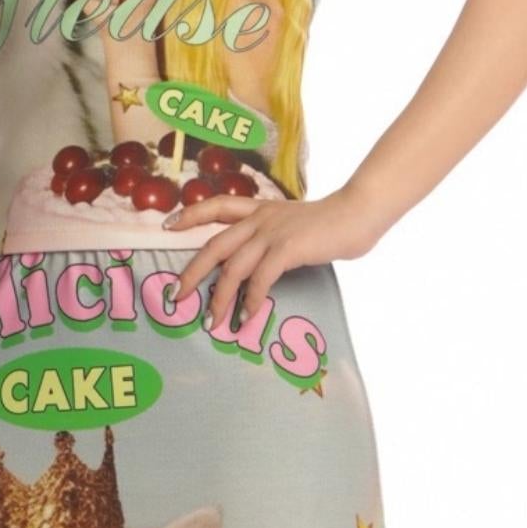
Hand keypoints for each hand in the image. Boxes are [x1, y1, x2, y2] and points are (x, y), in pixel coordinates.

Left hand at [162, 186, 379, 329]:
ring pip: (233, 268)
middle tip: (176, 295)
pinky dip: (251, 301)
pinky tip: (247, 316)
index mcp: (259, 209)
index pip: (217, 206)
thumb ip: (274, 237)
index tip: (168, 226)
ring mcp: (272, 233)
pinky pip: (260, 279)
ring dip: (219, 298)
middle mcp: (260, 219)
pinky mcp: (287, 249)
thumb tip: (262, 264)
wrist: (358, 213)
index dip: (191, 214)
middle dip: (191, 272)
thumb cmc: (332, 222)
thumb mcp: (294, 223)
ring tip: (212, 321)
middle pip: (214, 246)